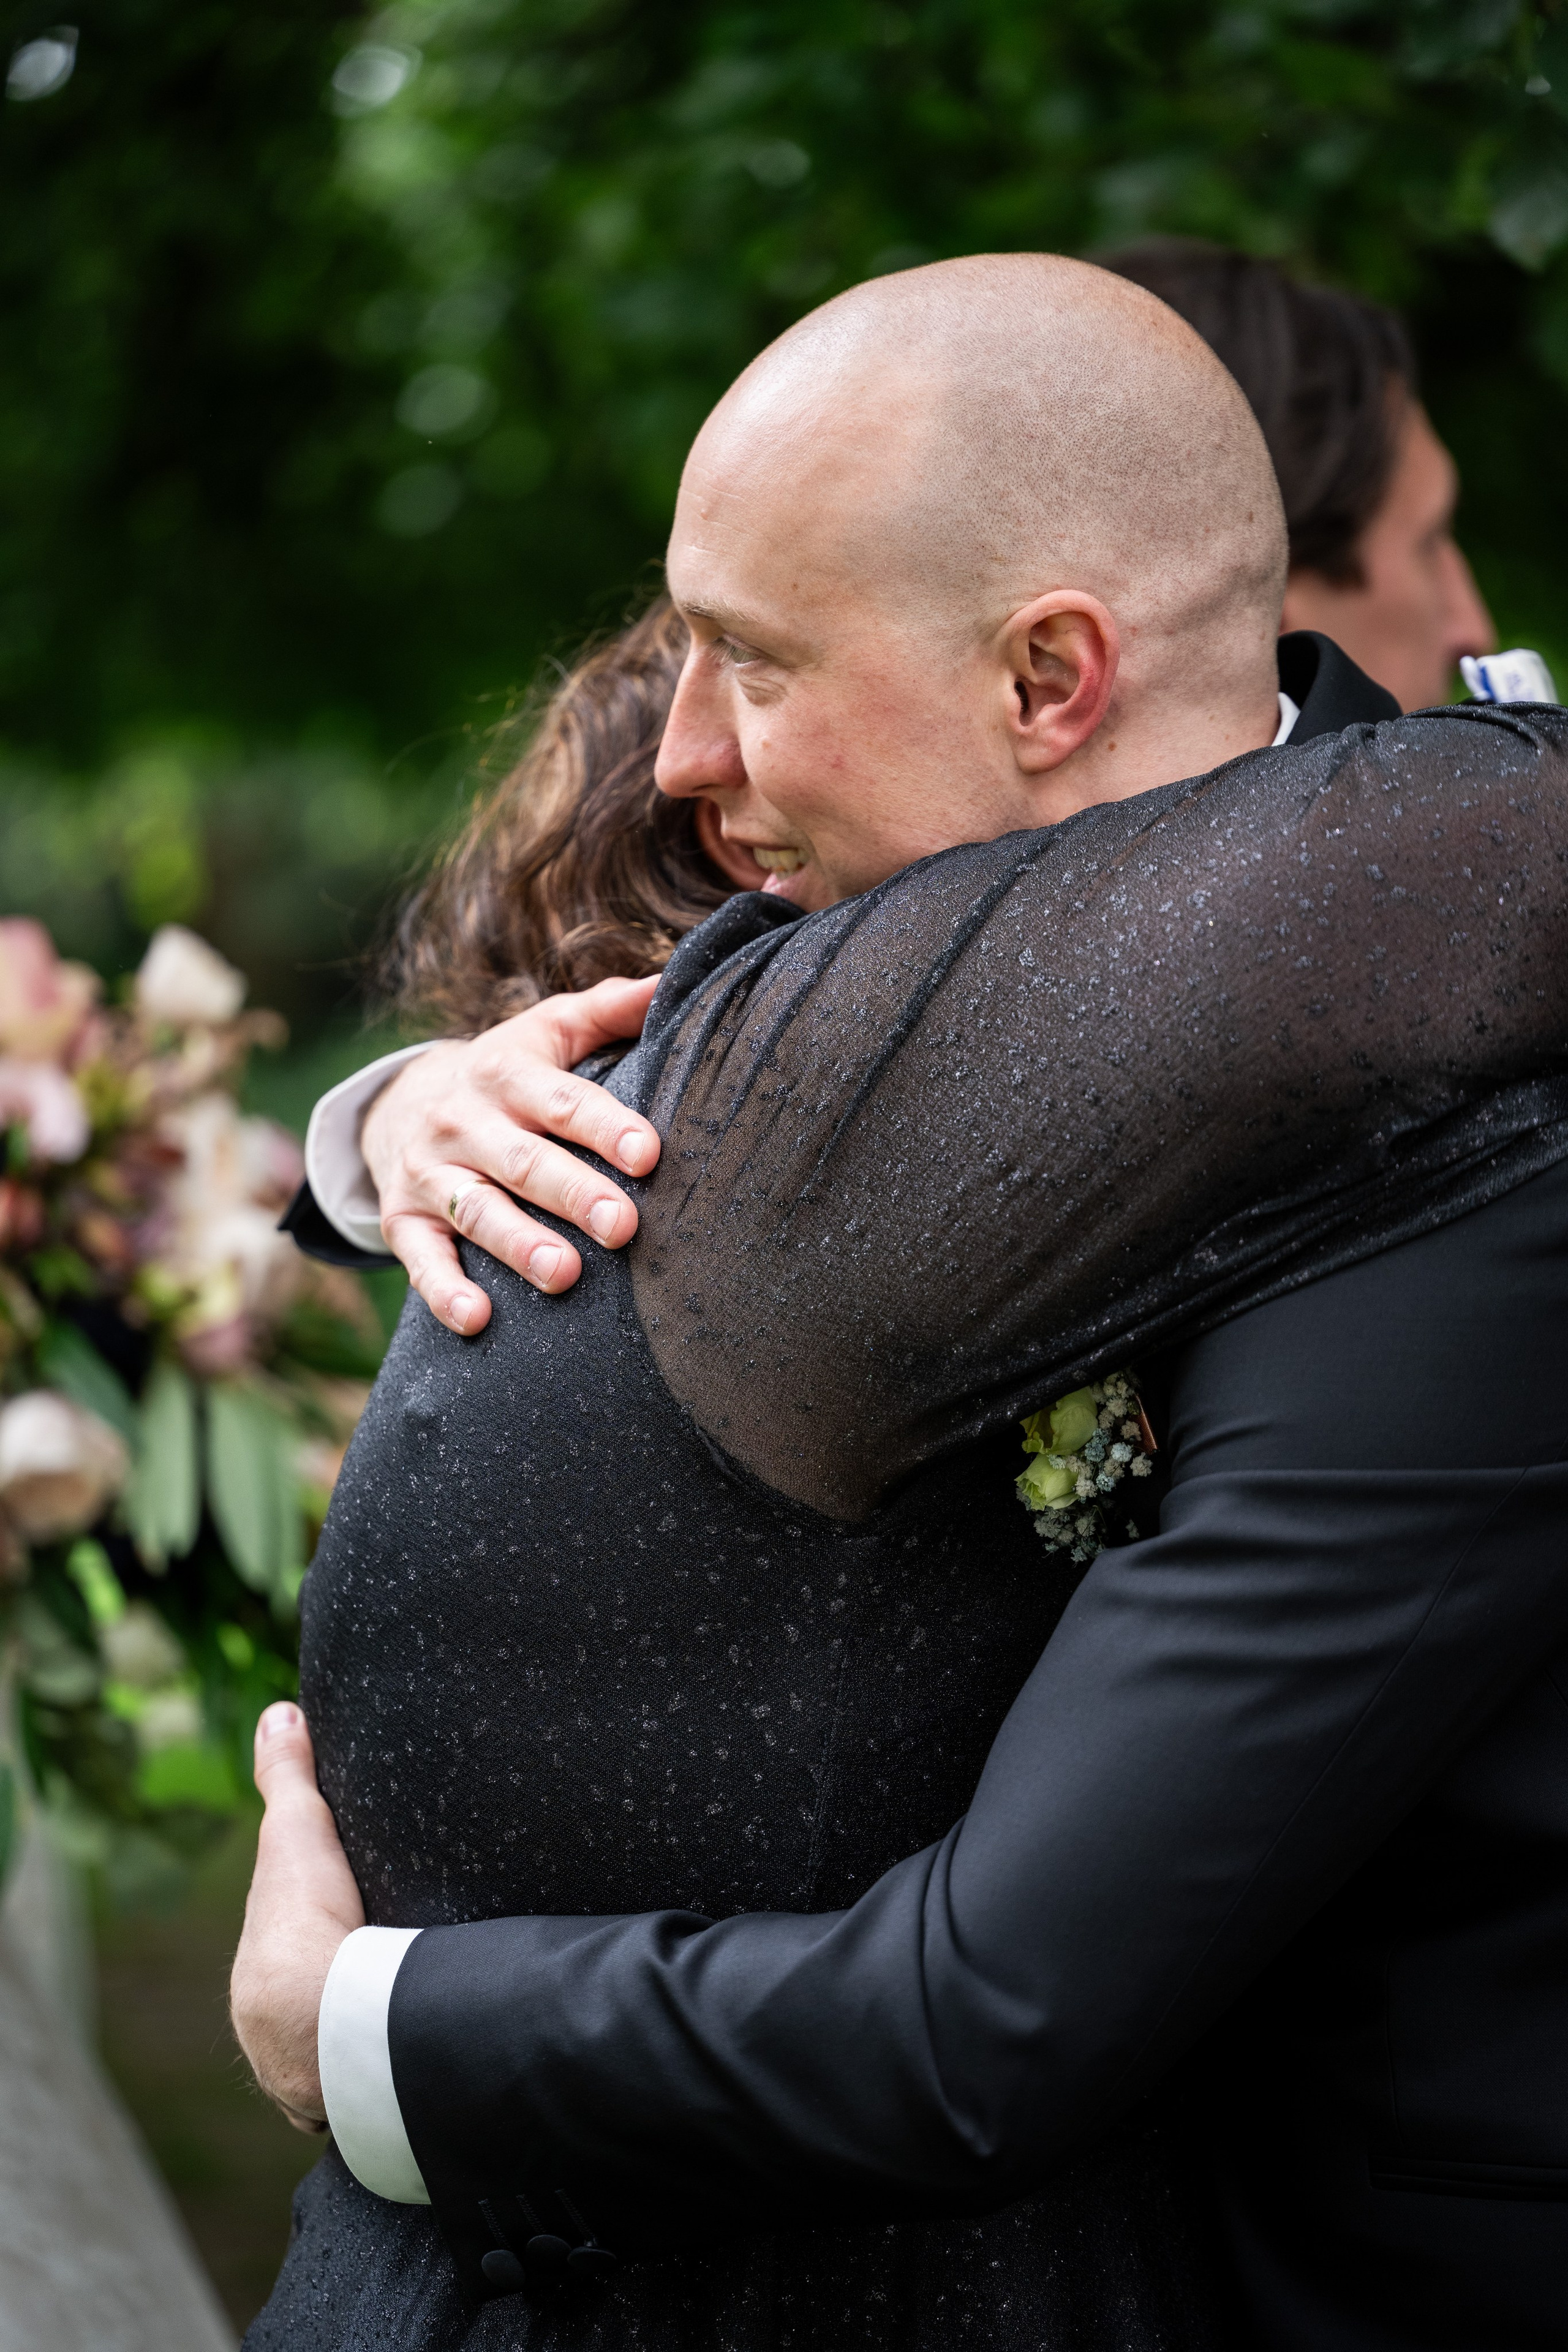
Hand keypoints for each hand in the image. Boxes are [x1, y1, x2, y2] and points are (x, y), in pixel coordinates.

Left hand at [230, 1702, 363, 2131]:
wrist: (329, 2016)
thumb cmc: (308, 1921)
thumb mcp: (298, 1831)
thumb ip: (287, 1775)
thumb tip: (278, 1713)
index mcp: (259, 1974)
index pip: (287, 1949)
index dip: (315, 1929)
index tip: (347, 1920)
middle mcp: (270, 2033)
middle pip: (306, 2006)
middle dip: (336, 1991)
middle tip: (384, 1966)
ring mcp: (304, 2078)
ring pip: (329, 2054)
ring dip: (356, 2041)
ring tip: (403, 2020)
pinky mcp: (343, 2108)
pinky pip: (359, 2093)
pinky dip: (379, 2078)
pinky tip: (407, 2069)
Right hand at [361, 976, 661, 1334]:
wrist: (400, 1104)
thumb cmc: (506, 1074)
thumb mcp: (546, 1032)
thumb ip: (607, 1010)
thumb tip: (673, 979)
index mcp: (505, 1073)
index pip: (560, 1100)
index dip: (603, 1125)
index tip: (648, 1153)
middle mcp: (462, 1121)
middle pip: (522, 1161)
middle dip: (572, 1193)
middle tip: (623, 1226)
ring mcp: (429, 1174)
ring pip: (477, 1212)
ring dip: (518, 1245)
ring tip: (563, 1276)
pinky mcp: (403, 1221)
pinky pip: (421, 1261)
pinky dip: (444, 1291)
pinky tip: (478, 1319)